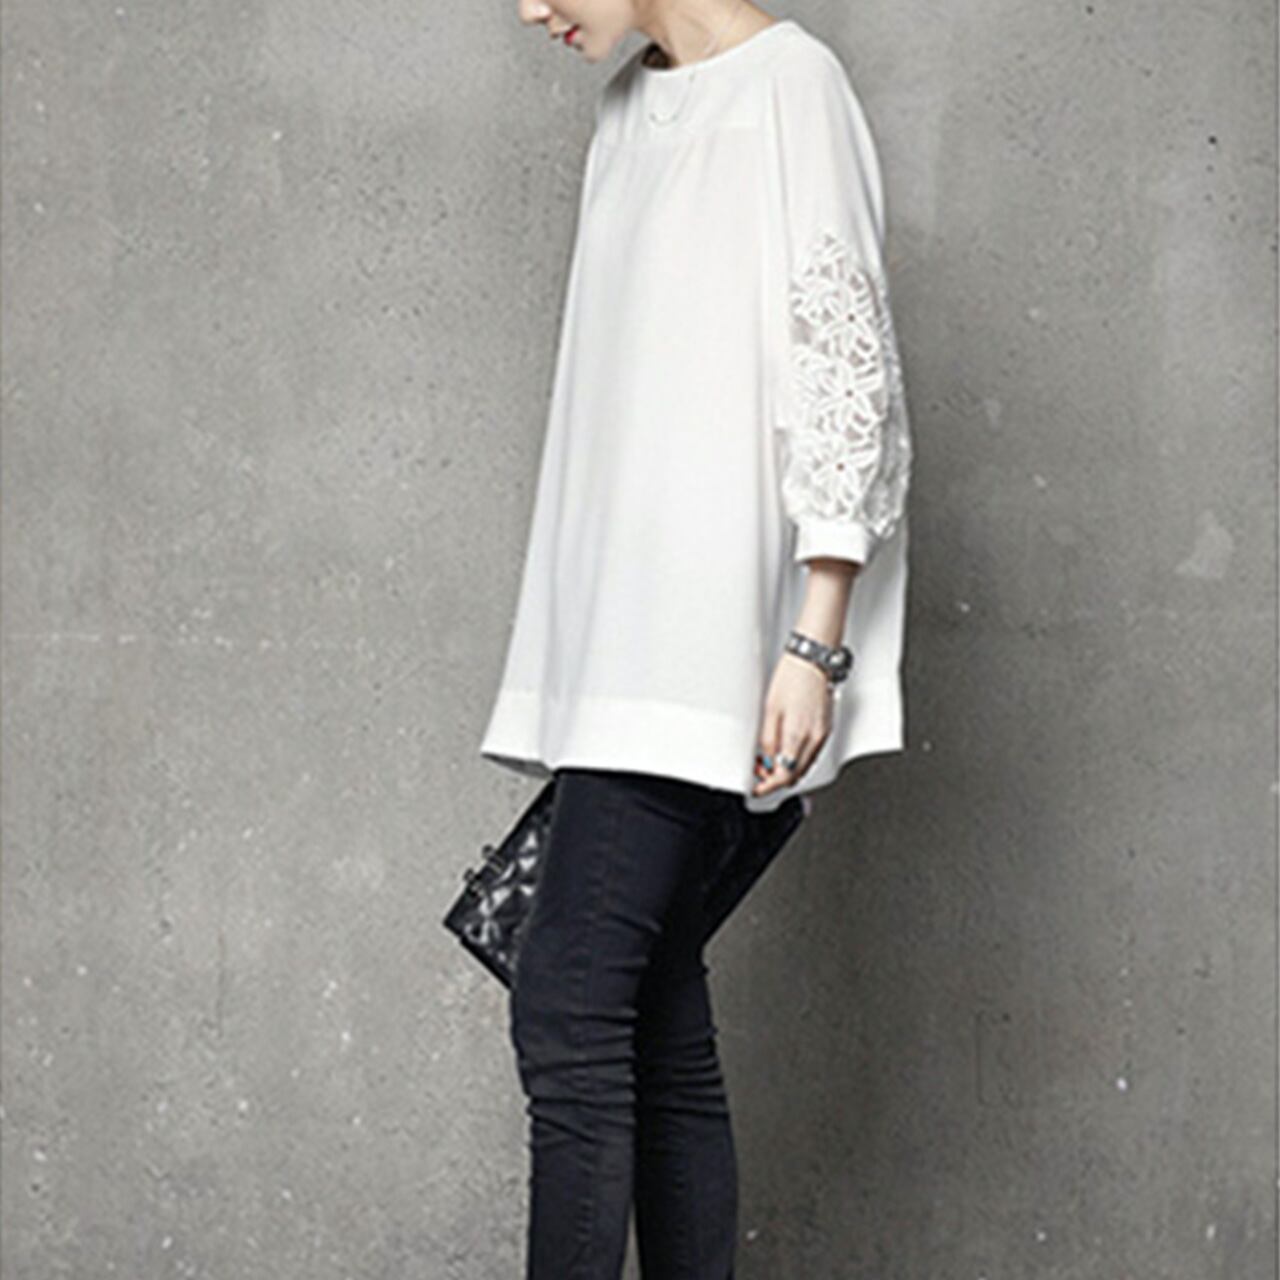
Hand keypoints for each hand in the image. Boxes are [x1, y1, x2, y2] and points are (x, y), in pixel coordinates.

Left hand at [752, 652, 833, 796]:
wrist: (813, 662)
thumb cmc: (791, 679)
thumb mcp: (770, 710)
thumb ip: (768, 740)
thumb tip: (765, 761)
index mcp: (797, 734)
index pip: (784, 775)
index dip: (768, 786)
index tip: (756, 787)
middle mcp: (814, 738)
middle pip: (795, 775)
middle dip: (776, 780)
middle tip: (759, 774)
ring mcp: (823, 735)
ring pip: (804, 767)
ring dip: (787, 771)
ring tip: (769, 762)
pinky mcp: (826, 730)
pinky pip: (812, 755)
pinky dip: (798, 760)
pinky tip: (786, 751)